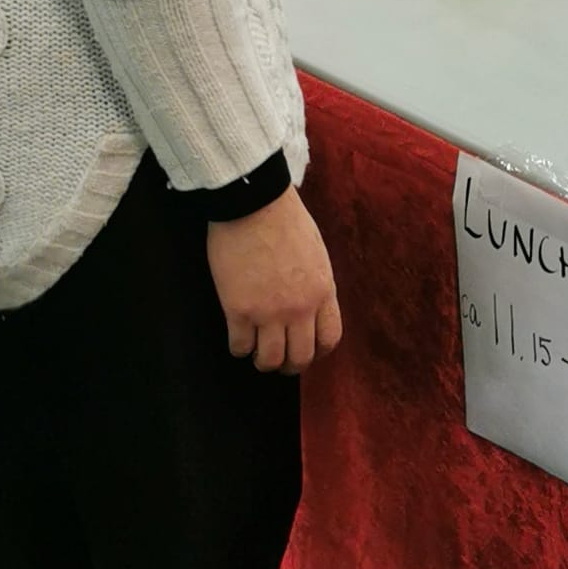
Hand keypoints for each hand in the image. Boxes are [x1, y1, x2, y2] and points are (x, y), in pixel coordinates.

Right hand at [206, 189, 343, 373]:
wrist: (254, 204)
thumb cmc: (285, 220)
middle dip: (289, 364)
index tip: (306, 350)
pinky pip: (239, 347)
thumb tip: (312, 307)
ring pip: (269, 360)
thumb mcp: (316, 253)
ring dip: (263, 361)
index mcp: (323, 291)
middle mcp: (300, 308)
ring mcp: (269, 312)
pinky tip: (238, 337)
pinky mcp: (238, 310)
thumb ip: (316, 284)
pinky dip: (238, 348)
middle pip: (300, 357)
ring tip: (256, 352)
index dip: (317, 351)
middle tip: (279, 361)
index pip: (330, 338)